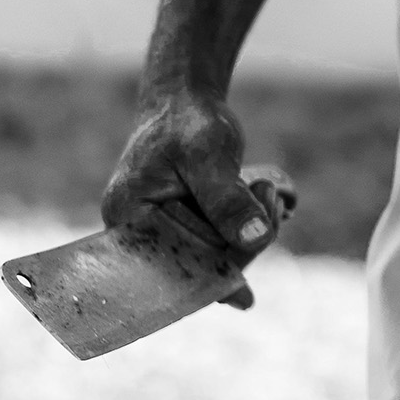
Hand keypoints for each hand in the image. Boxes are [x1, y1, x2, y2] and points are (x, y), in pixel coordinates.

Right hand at [101, 91, 295, 309]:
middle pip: (200, 266)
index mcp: (128, 221)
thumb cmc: (188, 122)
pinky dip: (252, 225)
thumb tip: (255, 239)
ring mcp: (169, 235)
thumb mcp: (208, 155)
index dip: (210, 279)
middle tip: (270, 193)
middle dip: (244, 240)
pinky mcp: (193, 230)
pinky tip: (269, 196)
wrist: (186, 101)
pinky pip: (227, 245)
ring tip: (269, 186)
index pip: (170, 267)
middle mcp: (142, 237)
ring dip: (255, 229)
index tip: (245, 297)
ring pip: (220, 258)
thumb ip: (226, 198)